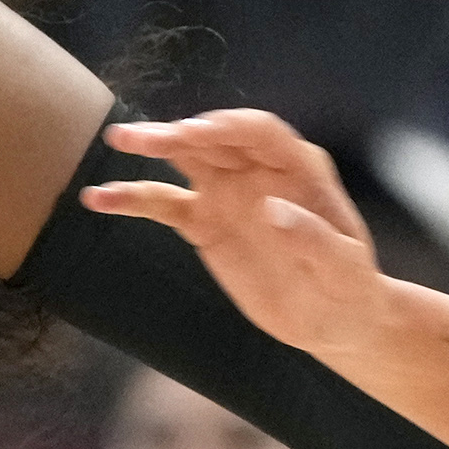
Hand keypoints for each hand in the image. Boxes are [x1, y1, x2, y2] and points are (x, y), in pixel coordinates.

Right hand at [82, 113, 397, 364]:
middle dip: (180, 134)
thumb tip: (273, 209)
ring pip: (185, 160)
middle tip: (142, 137)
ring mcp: (228, 193)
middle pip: (215, 139)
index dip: (227, 127)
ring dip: (151, 148)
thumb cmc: (350, 291)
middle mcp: (259, 170)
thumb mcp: (345, 271)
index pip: (260, 132)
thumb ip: (315, 240)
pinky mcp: (205, 222)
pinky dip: (133, 198)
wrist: (332, 320)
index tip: (195, 134)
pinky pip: (164, 203)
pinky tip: (99, 198)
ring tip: (116, 141)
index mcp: (299, 168)